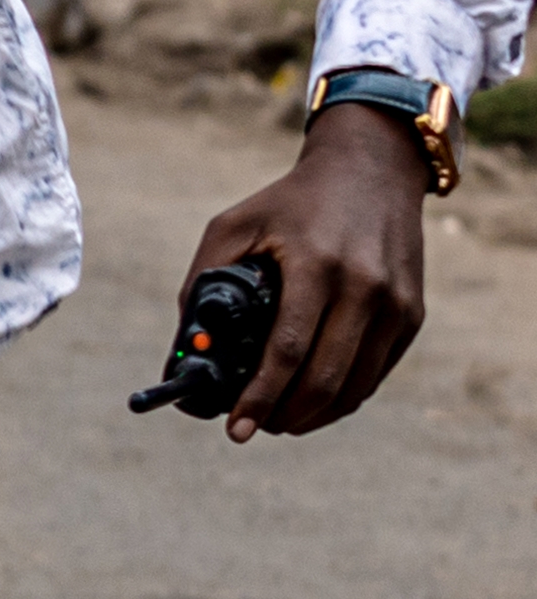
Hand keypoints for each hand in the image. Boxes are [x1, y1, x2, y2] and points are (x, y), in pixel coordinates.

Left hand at [192, 102, 430, 440]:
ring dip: (315, 415)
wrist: (371, 171)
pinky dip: (345, 396)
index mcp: (316, 264)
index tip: (235, 428)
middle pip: (324, 377)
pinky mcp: (412, 313)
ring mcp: (395, 303)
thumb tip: (187, 344)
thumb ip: (202, 278)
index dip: (260, 396)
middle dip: (284, 415)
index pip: (286, 349)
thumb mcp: (233, 225)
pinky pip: (377, 372)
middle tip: (254, 428)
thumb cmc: (291, 202)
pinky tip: (315, 400)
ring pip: (355, 385)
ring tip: (280, 421)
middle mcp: (364, 287)